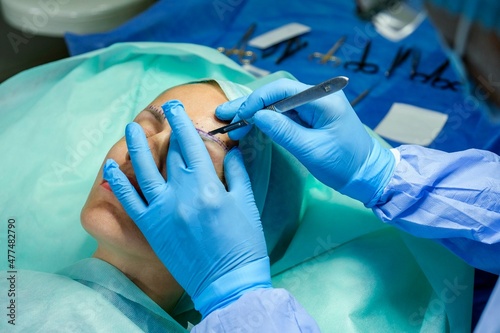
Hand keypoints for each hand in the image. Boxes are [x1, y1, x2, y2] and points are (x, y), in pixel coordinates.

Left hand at [103, 100, 270, 316]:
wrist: (228, 282)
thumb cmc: (244, 244)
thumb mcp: (247, 204)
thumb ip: (237, 173)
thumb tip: (230, 150)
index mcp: (209, 186)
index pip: (192, 145)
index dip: (183, 122)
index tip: (176, 107)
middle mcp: (183, 194)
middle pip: (169, 154)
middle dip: (165, 130)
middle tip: (160, 113)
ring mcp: (163, 210)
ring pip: (143, 170)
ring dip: (135, 146)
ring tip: (131, 127)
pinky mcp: (151, 228)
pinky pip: (130, 201)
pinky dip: (118, 182)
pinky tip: (111, 166)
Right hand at [216, 79, 394, 205]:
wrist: (367, 174)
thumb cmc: (344, 164)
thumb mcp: (312, 150)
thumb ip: (283, 131)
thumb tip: (256, 116)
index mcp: (322, 99)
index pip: (281, 90)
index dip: (256, 101)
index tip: (239, 117)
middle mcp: (317, 96)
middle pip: (276, 94)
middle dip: (249, 105)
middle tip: (223, 114)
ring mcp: (314, 106)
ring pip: (276, 104)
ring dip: (254, 113)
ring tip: (230, 122)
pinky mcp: (311, 117)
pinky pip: (283, 114)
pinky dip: (265, 120)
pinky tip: (248, 125)